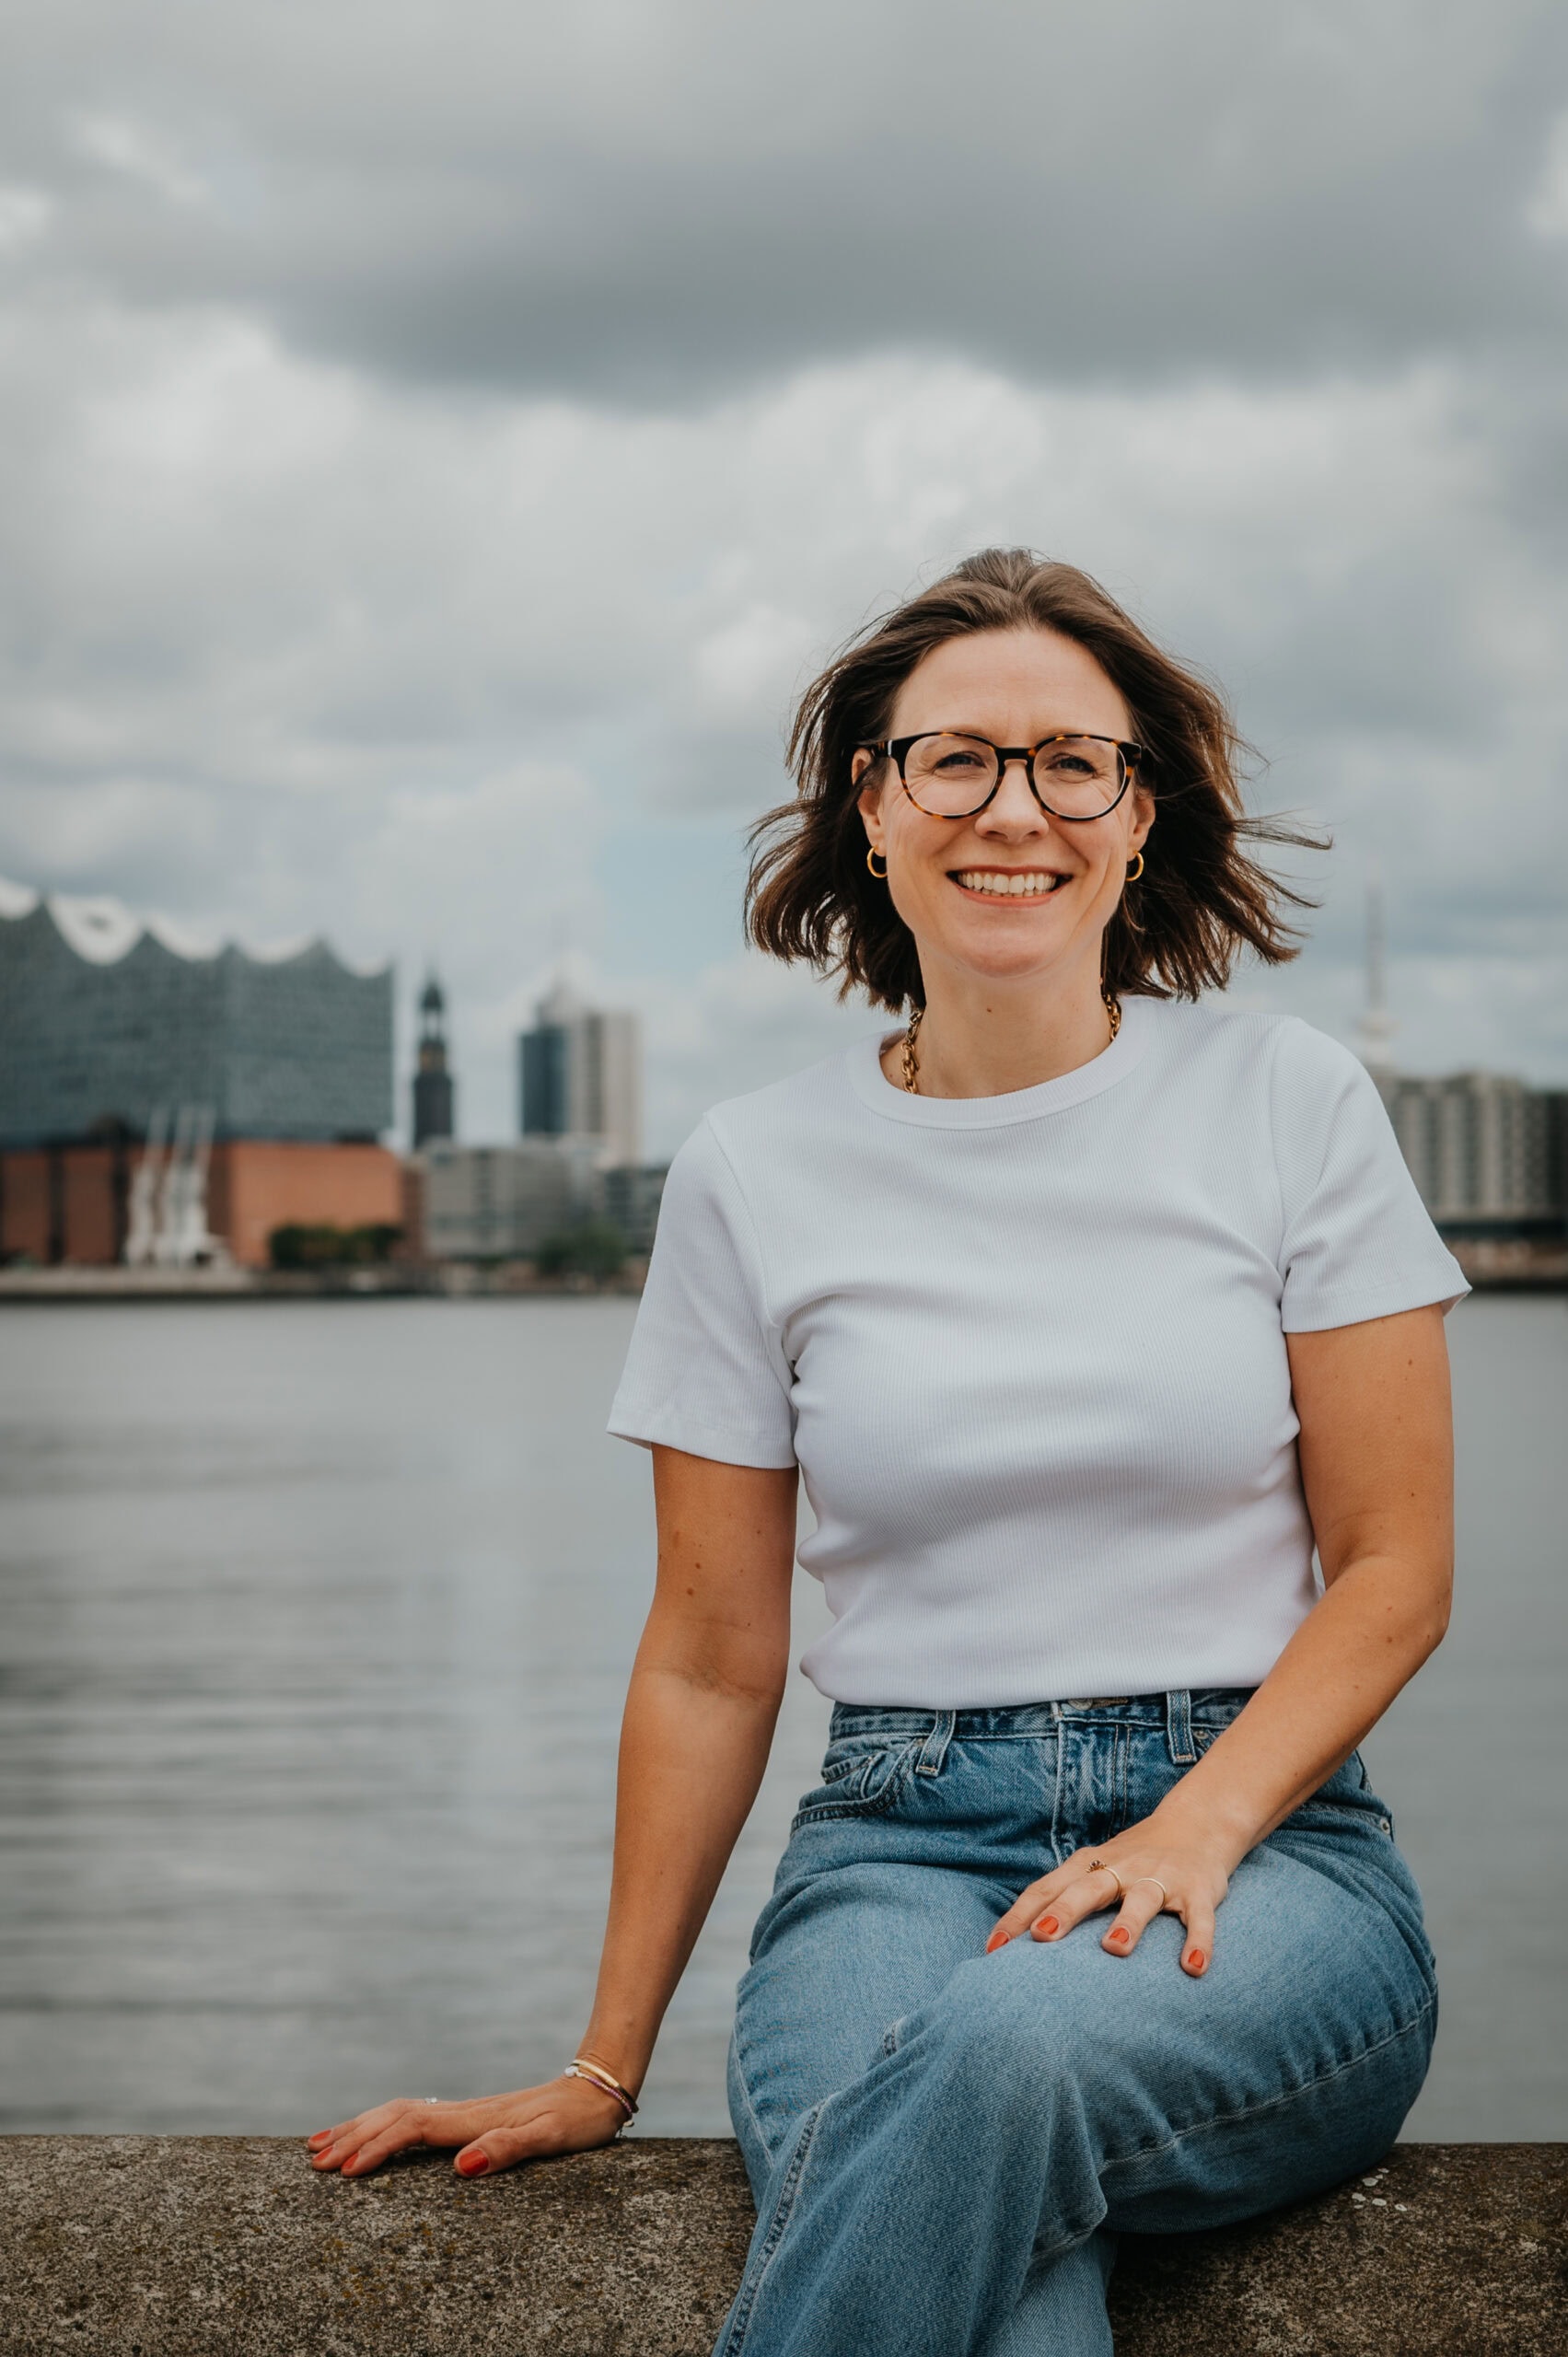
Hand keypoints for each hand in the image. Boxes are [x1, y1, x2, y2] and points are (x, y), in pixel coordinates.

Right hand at [306, 2074, 629, 2178]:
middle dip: (353, 2135)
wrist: (600, 2087)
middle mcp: (464, 2112)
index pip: (413, 2128)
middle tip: (314, 2160)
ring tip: (321, 2144)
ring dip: (360, 2127)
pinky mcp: (471, 2118)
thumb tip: (460, 2168)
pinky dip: (383, 2124)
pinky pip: (415, 2118)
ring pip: (400, 2113)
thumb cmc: (579, 2119)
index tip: (346, 2170)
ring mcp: (466, 2113)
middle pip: (395, 2116)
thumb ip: (508, 2150)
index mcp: (476, 2119)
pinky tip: (372, 2135)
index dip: (378, 2147)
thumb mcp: (552, 2138)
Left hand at [983, 1809, 1234, 1976]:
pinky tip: (1194, 1967)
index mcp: (1090, 1865)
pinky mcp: (1198, 1890)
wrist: (1197, 1823)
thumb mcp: (1095, 1869)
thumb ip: (1062, 1897)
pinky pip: (1199, 1917)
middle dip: (1065, 1911)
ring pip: (1142, 1899)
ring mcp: (1160, 1879)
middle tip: (1042, 1937)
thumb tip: (1013, 1942)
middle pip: (1088, 1887)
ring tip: (1115, 1947)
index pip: (1047, 1889)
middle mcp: (1122, 1868)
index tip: (994, 1949)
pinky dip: (1198, 1940)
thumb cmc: (1132, 1859)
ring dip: (1128, 1921)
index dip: (1019, 1917)